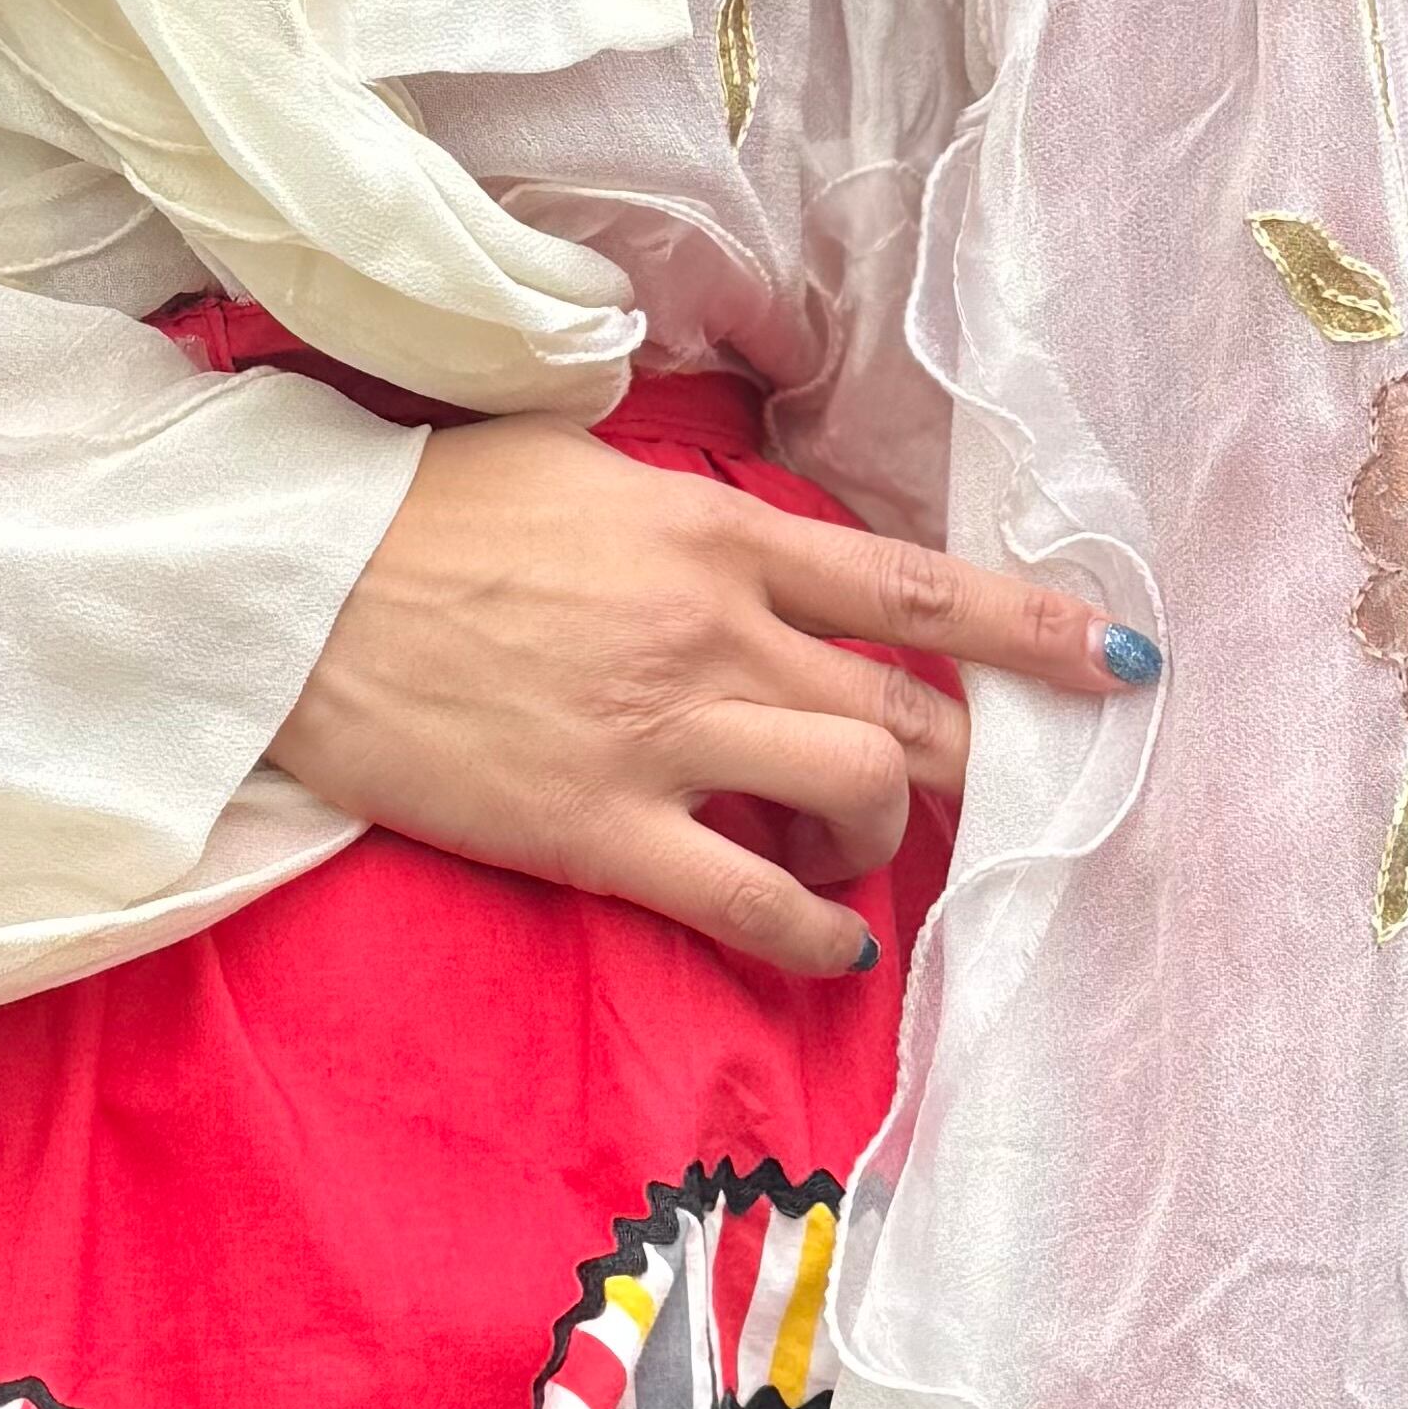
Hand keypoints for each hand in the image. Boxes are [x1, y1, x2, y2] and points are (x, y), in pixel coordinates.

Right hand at [267, 417, 1152, 981]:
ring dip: (892, 834)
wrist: (292, 591)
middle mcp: (716, 633)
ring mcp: (662, 735)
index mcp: (715, 532)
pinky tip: (829, 945)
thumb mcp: (580, 463)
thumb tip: (757, 534)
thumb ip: (688, 508)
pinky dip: (813, 931)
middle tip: (1001, 780)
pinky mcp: (599, 829)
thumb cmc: (423, 511)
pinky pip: (750, 899)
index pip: (911, 584)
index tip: (1115, 655)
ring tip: (868, 850)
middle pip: (912, 704)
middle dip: (982, 751)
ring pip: (858, 791)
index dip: (1029, 624)